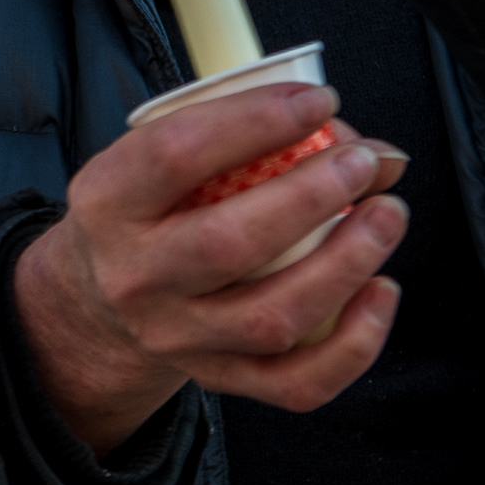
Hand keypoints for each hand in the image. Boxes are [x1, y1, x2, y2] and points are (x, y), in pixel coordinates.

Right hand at [9, 78, 407, 454]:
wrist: (97, 301)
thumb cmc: (148, 209)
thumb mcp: (156, 158)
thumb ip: (243, 139)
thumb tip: (370, 148)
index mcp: (110, 201)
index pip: (176, 155)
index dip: (255, 122)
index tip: (319, 102)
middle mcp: (136, 275)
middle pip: (226, 244)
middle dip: (309, 197)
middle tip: (363, 162)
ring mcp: (178, 336)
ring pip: (271, 318)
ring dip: (345, 265)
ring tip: (386, 216)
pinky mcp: (219, 378)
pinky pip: (296, 382)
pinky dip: (353, 344)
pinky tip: (380, 292)